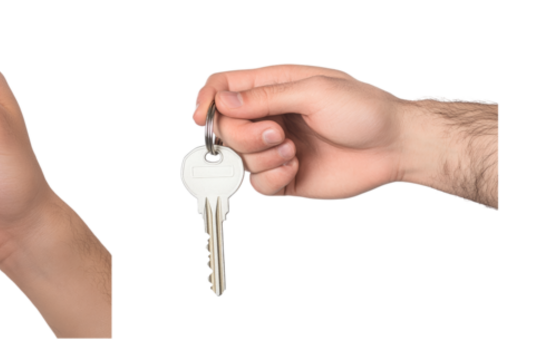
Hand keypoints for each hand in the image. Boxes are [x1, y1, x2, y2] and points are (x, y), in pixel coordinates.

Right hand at [192, 63, 409, 200]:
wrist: (397, 146)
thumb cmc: (366, 110)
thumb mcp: (314, 91)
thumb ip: (265, 97)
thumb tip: (224, 102)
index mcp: (274, 87)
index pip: (222, 88)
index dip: (208, 101)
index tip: (205, 118)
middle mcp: (270, 117)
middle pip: (226, 128)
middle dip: (243, 135)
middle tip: (276, 133)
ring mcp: (276, 148)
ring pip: (239, 159)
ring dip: (264, 157)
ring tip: (294, 150)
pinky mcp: (285, 176)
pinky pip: (258, 185)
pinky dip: (273, 177)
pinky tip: (296, 167)